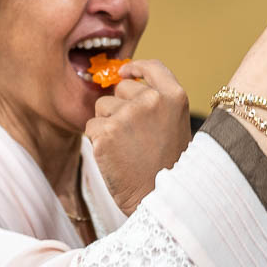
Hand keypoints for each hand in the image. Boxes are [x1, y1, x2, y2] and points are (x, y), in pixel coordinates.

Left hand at [86, 60, 191, 215]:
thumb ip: (156, 101)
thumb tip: (123, 80)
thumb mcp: (175, 125)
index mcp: (175, 96)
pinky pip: (91, 128)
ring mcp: (128, 115)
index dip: (135, 67)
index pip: (152, 67)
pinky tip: (115, 157)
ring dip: (107, 125)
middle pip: (121, 89)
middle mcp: (152, 100)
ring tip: (127, 149)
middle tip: (135, 136)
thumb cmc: (167, 165)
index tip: (124, 72)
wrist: (160, 199)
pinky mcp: (106, 132)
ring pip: (102, 108)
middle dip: (120, 106)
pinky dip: (97, 142)